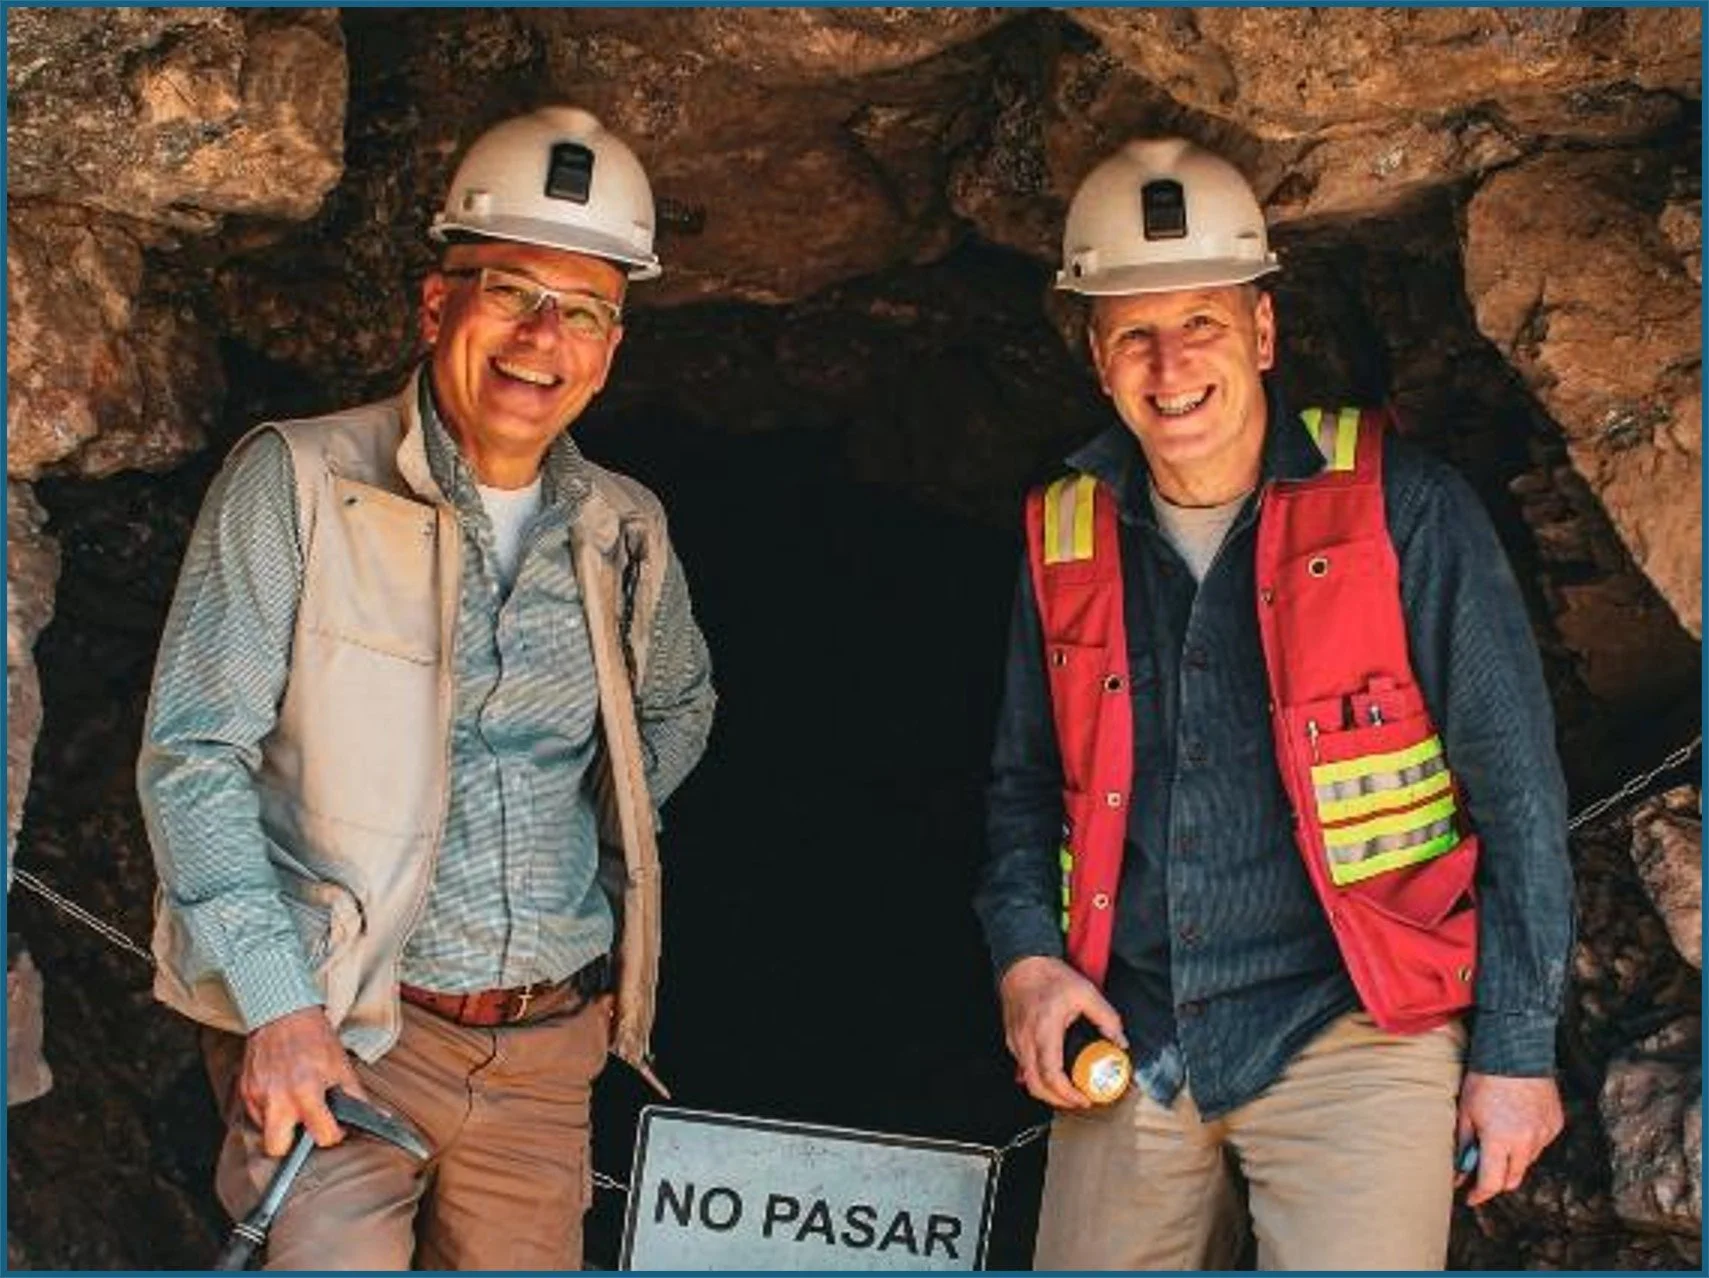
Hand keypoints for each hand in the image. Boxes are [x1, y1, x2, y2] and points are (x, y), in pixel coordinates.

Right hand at [239, 1006, 364, 1156]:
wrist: (283, 1013)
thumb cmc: (315, 1038)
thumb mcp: (342, 1066)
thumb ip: (356, 1097)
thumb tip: (380, 1119)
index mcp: (307, 1091)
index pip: (322, 1136)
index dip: (333, 1134)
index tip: (334, 1126)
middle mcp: (278, 1097)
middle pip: (278, 1148)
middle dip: (292, 1144)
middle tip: (305, 1125)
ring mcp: (257, 1094)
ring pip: (264, 1134)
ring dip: (279, 1126)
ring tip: (292, 1108)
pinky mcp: (244, 1090)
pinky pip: (255, 1116)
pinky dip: (268, 1111)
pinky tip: (280, 1094)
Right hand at [998, 956, 1126, 1109]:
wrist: (1022, 964)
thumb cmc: (1049, 977)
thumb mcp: (1085, 991)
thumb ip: (1106, 1017)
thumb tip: (1120, 1041)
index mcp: (1044, 1031)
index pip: (1051, 1075)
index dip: (1067, 1094)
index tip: (1084, 1098)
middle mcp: (1026, 1040)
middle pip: (1036, 1086)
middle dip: (1058, 1100)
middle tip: (1078, 1100)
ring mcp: (1016, 1042)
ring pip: (1027, 1079)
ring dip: (1048, 1090)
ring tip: (1069, 1090)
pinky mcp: (1012, 1040)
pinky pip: (1023, 1067)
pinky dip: (1038, 1077)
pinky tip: (1054, 1073)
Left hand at [1455, 1071, 1563, 1205]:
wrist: (1516, 1053)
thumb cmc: (1484, 1080)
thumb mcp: (1466, 1112)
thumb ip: (1464, 1144)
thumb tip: (1458, 1170)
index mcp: (1500, 1141)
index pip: (1492, 1183)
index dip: (1479, 1194)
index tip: (1469, 1198)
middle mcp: (1526, 1143)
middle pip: (1512, 1178)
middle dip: (1496, 1181)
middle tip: (1481, 1173)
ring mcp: (1544, 1135)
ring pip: (1527, 1162)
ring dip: (1512, 1160)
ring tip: (1498, 1140)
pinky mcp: (1554, 1125)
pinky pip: (1539, 1144)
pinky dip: (1527, 1143)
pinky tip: (1515, 1125)